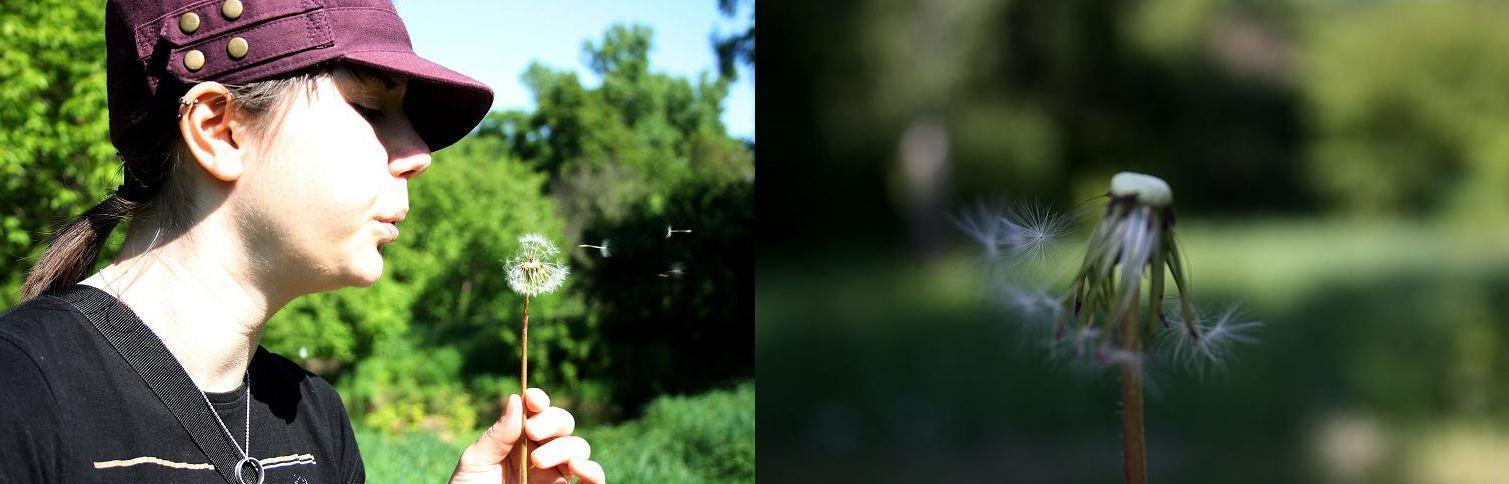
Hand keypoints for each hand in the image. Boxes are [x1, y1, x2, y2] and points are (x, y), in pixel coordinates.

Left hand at [449, 388, 605, 483]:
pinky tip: (577, 468)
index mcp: (518, 440)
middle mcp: (541, 453)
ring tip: (539, 461)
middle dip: (552, 421)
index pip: (536, 412)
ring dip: (564, 447)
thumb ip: (497, 435)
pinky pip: (594, 479)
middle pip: (563, 424)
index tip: (533, 400)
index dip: (538, 401)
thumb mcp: (476, 463)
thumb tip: (516, 399)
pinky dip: (593, 470)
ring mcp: (556, 474)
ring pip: (578, 447)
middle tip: (532, 431)